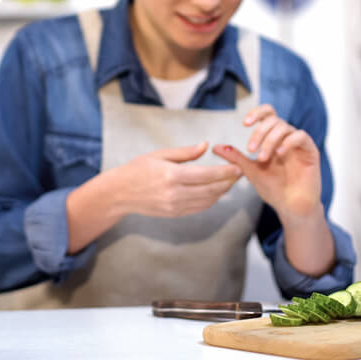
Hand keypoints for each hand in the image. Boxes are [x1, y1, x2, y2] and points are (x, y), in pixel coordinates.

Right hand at [112, 142, 242, 217]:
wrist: (120, 193)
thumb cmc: (138, 169)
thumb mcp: (159, 155)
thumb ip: (185, 152)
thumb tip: (205, 145)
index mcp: (172, 175)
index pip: (207, 175)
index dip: (225, 172)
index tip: (238, 167)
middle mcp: (175, 193)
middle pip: (212, 189)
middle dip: (229, 181)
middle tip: (240, 173)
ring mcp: (175, 206)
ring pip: (208, 200)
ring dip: (222, 191)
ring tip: (231, 181)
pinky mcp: (175, 213)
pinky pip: (199, 207)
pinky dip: (212, 200)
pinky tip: (216, 191)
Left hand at [214, 104, 321, 223]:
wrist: (290, 206)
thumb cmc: (273, 188)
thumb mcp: (250, 170)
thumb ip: (235, 157)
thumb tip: (215, 147)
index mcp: (273, 137)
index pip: (267, 114)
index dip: (257, 113)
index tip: (245, 123)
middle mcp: (286, 137)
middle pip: (273, 119)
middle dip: (259, 132)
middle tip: (250, 149)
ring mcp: (298, 143)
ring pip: (285, 127)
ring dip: (270, 140)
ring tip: (262, 158)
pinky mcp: (310, 151)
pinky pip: (301, 136)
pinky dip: (288, 142)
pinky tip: (279, 154)